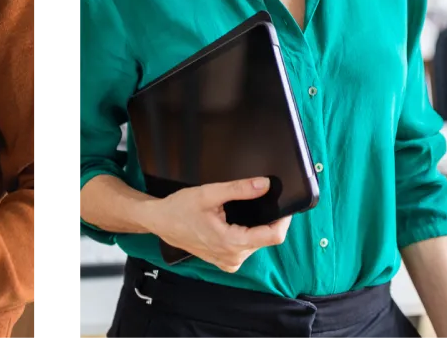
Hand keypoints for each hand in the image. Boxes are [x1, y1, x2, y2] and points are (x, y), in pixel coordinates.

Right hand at [140, 177, 291, 272]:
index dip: (283, 220)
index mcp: (231, 242)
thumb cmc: (180, 208)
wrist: (160, 221)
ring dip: (255, 226)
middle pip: (266, 238)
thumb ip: (239, 189)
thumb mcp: (210, 193)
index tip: (285, 205)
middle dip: (266, 219)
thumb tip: (264, 185)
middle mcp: (233, 257)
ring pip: (257, 242)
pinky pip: (246, 246)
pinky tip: (233, 222)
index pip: (273, 236)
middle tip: (256, 200)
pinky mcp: (226, 261)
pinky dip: (246, 233)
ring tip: (239, 211)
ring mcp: (229, 262)